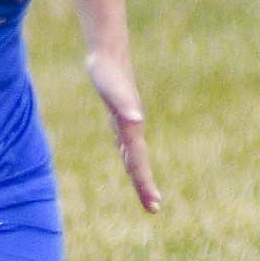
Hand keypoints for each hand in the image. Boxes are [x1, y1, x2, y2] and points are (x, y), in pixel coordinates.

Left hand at [85, 50, 161, 213]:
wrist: (108, 52)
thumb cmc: (106, 71)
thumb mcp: (110, 89)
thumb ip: (123, 105)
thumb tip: (136, 121)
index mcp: (130, 128)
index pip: (138, 162)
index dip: (144, 183)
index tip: (153, 204)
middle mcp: (132, 128)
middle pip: (139, 163)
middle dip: (145, 185)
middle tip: (153, 208)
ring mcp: (127, 123)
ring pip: (134, 154)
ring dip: (139, 173)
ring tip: (145, 193)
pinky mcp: (121, 116)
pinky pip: (126, 143)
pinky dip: (129, 156)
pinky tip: (127, 159)